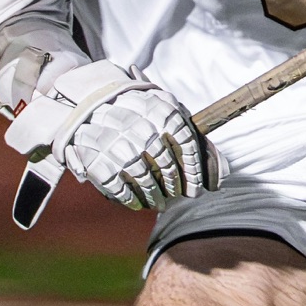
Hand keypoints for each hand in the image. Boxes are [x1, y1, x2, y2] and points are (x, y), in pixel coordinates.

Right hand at [3, 60, 213, 209]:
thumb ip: (189, 133)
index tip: (198, 185)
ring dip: (154, 196)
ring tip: (158, 202)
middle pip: (166, 163)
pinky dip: (129, 200)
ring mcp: (116, 144)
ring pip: (144, 179)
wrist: (83, 102)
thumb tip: (222, 171)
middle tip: (177, 195)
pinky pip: (119, 188)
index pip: (186, 140)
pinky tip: (135, 203)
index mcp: (157, 107)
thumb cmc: (131, 107)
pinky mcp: (97, 160)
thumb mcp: (159, 107)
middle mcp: (138, 125)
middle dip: (174, 184)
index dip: (194, 168)